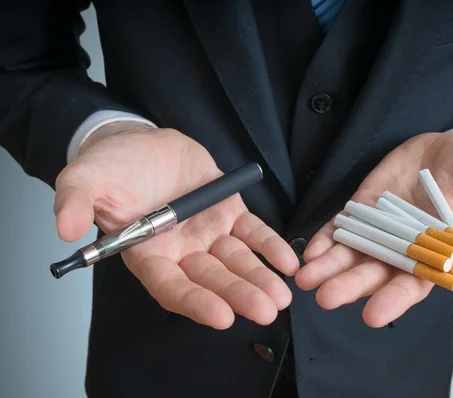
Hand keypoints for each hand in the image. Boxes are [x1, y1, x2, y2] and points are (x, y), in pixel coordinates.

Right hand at [54, 123, 298, 328]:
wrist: (141, 142)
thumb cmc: (111, 166)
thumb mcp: (84, 178)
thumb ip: (74, 202)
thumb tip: (63, 228)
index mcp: (147, 252)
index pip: (171, 286)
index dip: (195, 302)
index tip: (221, 317)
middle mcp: (181, 249)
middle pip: (212, 279)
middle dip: (238, 295)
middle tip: (265, 310)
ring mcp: (208, 232)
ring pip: (237, 261)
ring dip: (259, 278)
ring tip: (281, 296)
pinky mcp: (229, 211)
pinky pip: (253, 232)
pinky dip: (270, 246)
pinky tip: (288, 263)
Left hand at [294, 132, 452, 326]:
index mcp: (438, 253)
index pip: (415, 283)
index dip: (394, 299)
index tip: (372, 315)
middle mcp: (406, 246)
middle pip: (376, 271)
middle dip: (350, 285)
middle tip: (325, 297)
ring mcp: (384, 225)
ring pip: (354, 252)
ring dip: (330, 266)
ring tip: (305, 278)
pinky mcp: (367, 204)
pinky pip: (344, 224)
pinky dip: (327, 237)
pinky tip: (311, 250)